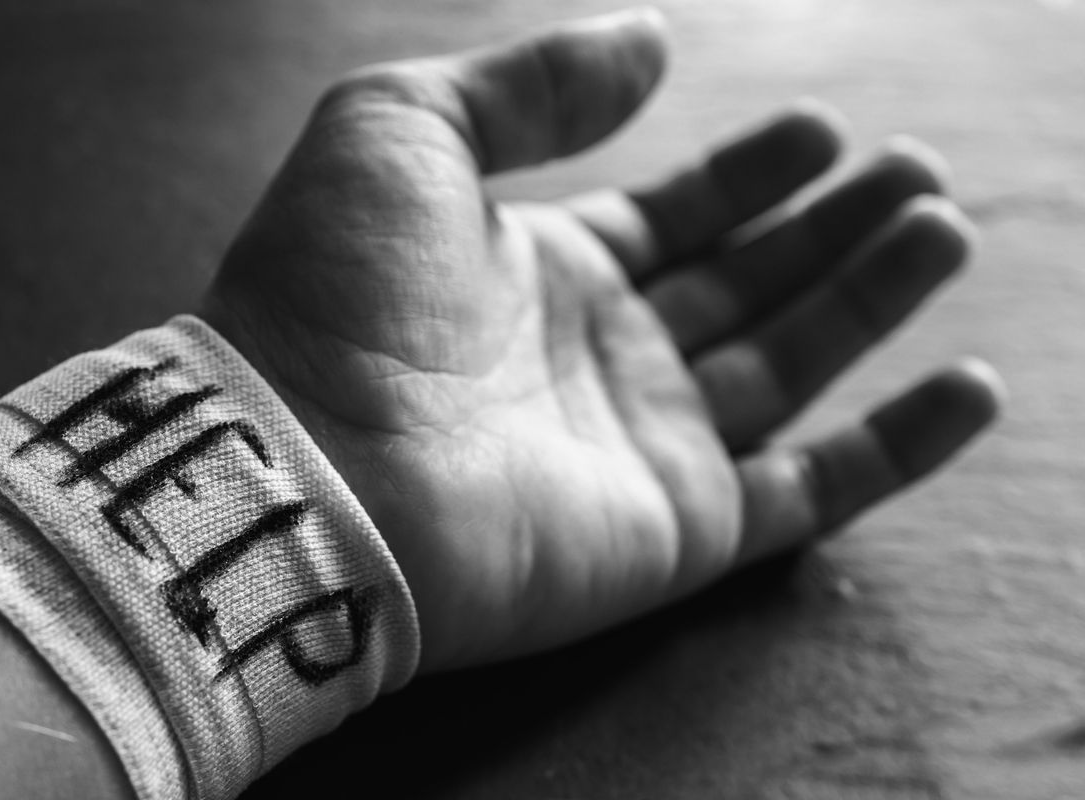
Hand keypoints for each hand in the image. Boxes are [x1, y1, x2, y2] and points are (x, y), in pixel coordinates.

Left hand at [202, 8, 1002, 671]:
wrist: (306, 463)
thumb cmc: (334, 288)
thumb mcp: (404, 127)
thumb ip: (530, 83)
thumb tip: (650, 40)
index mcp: (545, 267)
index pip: (675, 215)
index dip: (749, 172)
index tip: (821, 127)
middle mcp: (602, 354)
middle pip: (746, 281)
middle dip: (829, 226)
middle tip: (912, 172)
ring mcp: (644, 444)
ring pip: (791, 368)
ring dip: (871, 300)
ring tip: (941, 230)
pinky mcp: (679, 529)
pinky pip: (815, 492)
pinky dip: (897, 449)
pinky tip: (970, 388)